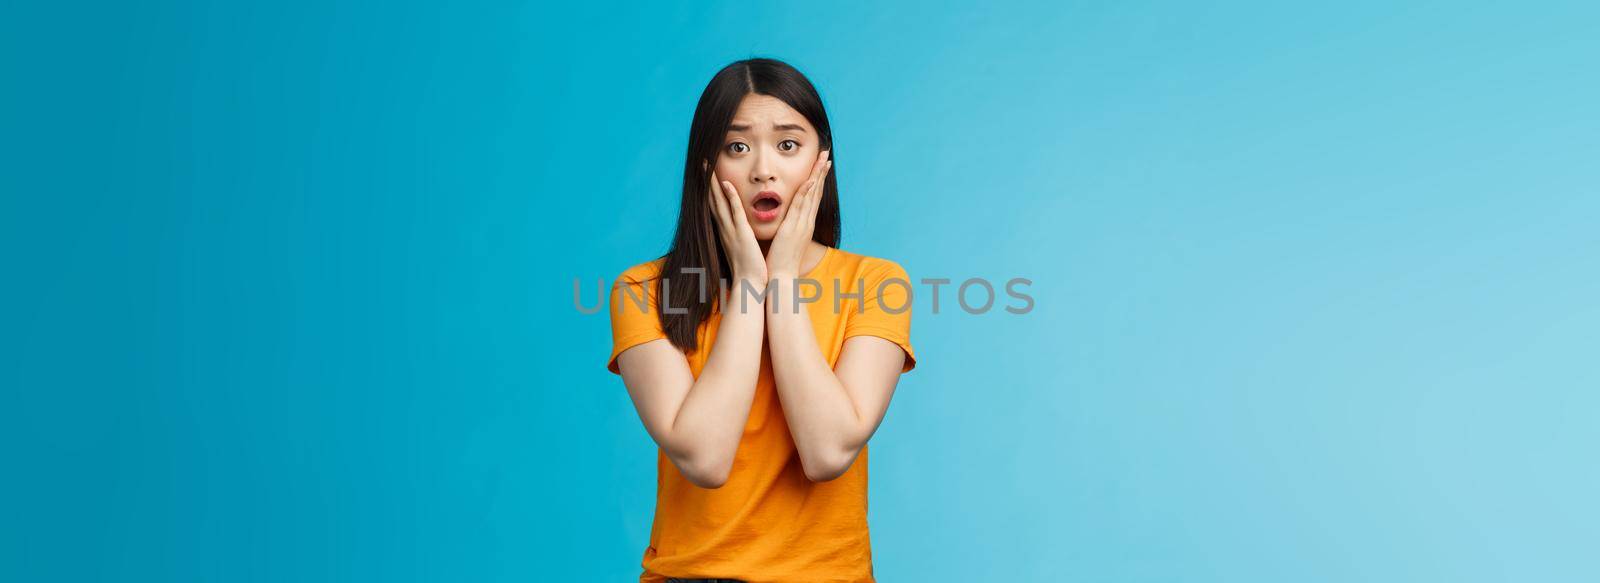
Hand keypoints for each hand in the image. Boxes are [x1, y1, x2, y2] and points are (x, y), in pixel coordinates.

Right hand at [706, 163, 767, 285]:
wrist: (749, 285)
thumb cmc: (748, 269)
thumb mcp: (743, 249)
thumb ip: (740, 238)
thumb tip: (742, 233)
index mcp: (726, 231)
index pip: (717, 206)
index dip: (711, 190)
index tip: (708, 175)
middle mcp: (725, 228)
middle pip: (713, 200)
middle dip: (707, 181)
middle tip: (702, 163)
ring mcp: (731, 230)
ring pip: (720, 202)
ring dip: (713, 183)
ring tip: (708, 166)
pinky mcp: (741, 234)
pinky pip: (734, 212)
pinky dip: (729, 197)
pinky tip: (725, 183)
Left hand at [765, 150, 830, 277]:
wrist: (781, 278)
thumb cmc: (781, 261)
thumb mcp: (785, 240)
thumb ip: (787, 228)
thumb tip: (785, 220)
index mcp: (804, 224)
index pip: (812, 197)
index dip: (817, 179)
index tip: (821, 164)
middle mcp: (806, 222)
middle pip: (816, 192)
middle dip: (821, 171)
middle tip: (826, 153)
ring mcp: (802, 225)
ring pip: (811, 195)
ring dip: (817, 176)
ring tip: (823, 159)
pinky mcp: (793, 229)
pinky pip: (800, 208)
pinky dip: (806, 193)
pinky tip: (810, 180)